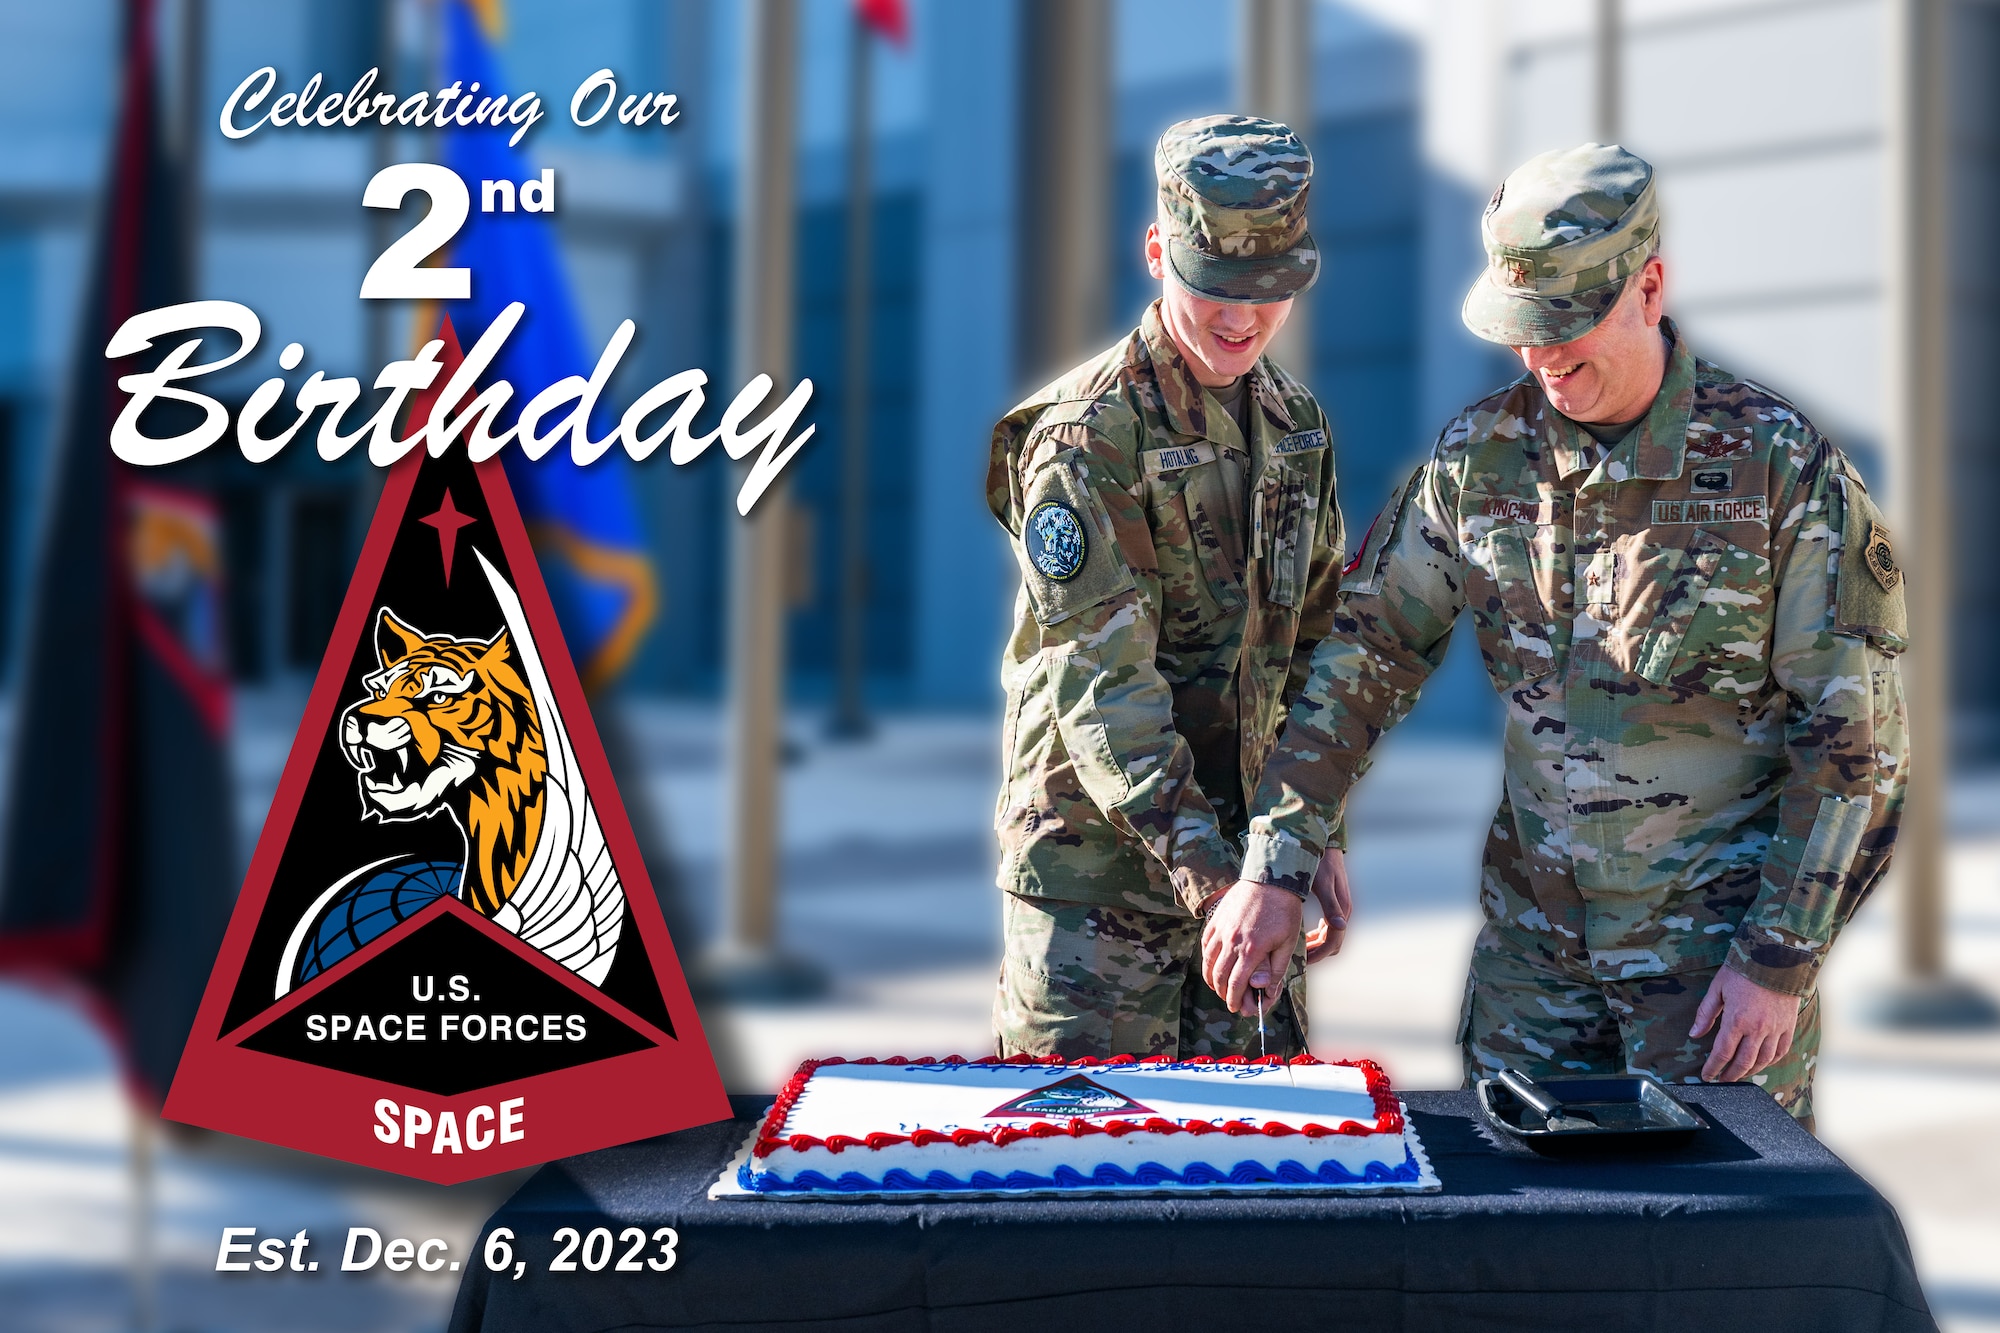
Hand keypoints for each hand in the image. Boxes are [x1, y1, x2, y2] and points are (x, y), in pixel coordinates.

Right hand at [1200, 881, 1302, 1014]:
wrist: (1272, 878)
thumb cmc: (1284, 911)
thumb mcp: (1288, 943)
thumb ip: (1276, 969)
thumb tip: (1268, 992)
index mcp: (1251, 950)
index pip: (1236, 984)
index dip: (1235, 1000)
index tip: (1237, 1008)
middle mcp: (1232, 941)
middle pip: (1219, 977)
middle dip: (1223, 994)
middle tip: (1231, 1001)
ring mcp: (1221, 930)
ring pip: (1208, 962)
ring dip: (1212, 979)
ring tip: (1220, 987)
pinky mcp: (1216, 920)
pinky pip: (1205, 945)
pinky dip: (1207, 959)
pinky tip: (1213, 964)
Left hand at [1303, 847, 1352, 963]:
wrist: (1325, 844)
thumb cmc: (1320, 862)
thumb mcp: (1323, 884)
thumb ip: (1331, 906)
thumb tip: (1340, 927)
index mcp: (1342, 909)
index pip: (1333, 942)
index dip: (1318, 955)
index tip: (1301, 961)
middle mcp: (1344, 911)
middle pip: (1334, 942)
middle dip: (1317, 953)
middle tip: (1297, 959)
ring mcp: (1341, 908)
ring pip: (1332, 936)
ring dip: (1318, 945)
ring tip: (1299, 949)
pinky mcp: (1336, 903)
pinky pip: (1330, 926)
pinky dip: (1319, 935)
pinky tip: (1306, 935)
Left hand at [1690, 967, 1803, 1081]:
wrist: (1776, 958)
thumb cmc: (1743, 971)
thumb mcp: (1717, 988)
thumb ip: (1705, 1013)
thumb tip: (1694, 1034)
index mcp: (1737, 1020)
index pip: (1722, 1053)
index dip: (1713, 1067)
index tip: (1706, 1076)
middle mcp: (1757, 1029)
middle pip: (1743, 1062)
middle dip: (1731, 1074)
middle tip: (1722, 1080)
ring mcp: (1776, 1029)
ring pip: (1763, 1061)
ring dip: (1750, 1071)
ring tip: (1739, 1074)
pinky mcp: (1789, 1026)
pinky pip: (1781, 1051)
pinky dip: (1770, 1061)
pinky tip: (1762, 1063)